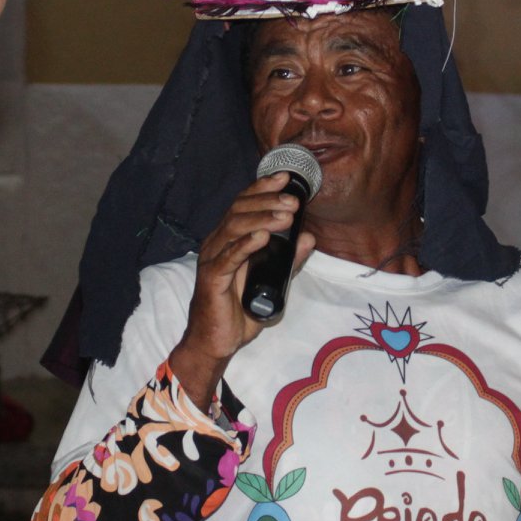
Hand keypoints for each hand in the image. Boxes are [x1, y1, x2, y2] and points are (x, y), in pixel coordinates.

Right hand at [169, 174, 315, 405]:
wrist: (215, 342)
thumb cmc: (238, 310)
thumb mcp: (272, 281)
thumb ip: (288, 259)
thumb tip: (309, 236)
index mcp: (228, 239)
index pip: (243, 204)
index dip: (262, 188)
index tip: (286, 178)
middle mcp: (216, 244)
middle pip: (239, 210)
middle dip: (268, 201)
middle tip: (294, 200)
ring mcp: (212, 260)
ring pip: (234, 228)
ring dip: (262, 218)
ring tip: (286, 215)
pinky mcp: (211, 279)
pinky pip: (228, 257)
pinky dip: (246, 244)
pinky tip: (263, 236)